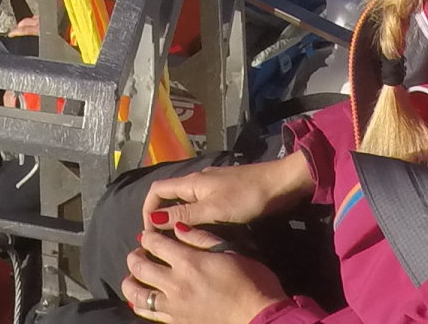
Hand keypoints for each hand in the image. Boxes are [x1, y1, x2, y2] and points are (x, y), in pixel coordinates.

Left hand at [123, 219, 287, 323]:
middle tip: (139, 252)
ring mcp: (173, 307)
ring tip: (134, 276)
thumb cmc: (250, 280)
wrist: (258, 317)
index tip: (148, 234)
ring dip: (130, 281)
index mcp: (188, 261)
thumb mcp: (228, 250)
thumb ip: (200, 238)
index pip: (154, 243)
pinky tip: (141, 299)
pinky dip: (140, 304)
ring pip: (137, 293)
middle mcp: (175, 284)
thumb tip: (176, 227)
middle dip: (135, 255)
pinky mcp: (176, 323)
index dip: (148, 235)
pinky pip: (149, 314)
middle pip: (139, 266)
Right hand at [141, 152, 311, 228]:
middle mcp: (197, 182)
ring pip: (184, 203)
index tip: (149, 235)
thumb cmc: (246, 197)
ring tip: (177, 244)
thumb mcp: (213, 210)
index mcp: (191, 183)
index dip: (147, 211)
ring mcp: (211, 188)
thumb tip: (153, 220)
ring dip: (176, 221)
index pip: (156, 191)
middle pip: (168, 197)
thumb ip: (184, 216)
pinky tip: (199, 235)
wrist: (279, 185)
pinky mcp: (224, 194)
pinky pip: (198, 206)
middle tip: (161, 244)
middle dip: (160, 218)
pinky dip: (192, 220)